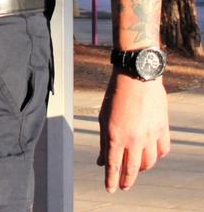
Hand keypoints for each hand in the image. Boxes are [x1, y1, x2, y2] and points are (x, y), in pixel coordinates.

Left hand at [98, 69, 169, 191]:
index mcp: (116, 135)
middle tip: (123, 186)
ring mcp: (150, 135)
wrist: (136, 76)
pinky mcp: (162, 128)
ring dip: (141, 169)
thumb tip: (102, 160)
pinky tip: (151, 155)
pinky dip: (157, 156)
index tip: (110, 189)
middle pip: (132, 169)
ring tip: (135, 168)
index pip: (113, 166)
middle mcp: (134, 139)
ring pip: (149, 163)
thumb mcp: (103, 117)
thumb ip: (104, 140)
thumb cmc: (116, 93)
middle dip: (126, 181)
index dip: (111, 180)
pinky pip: (162, 150)